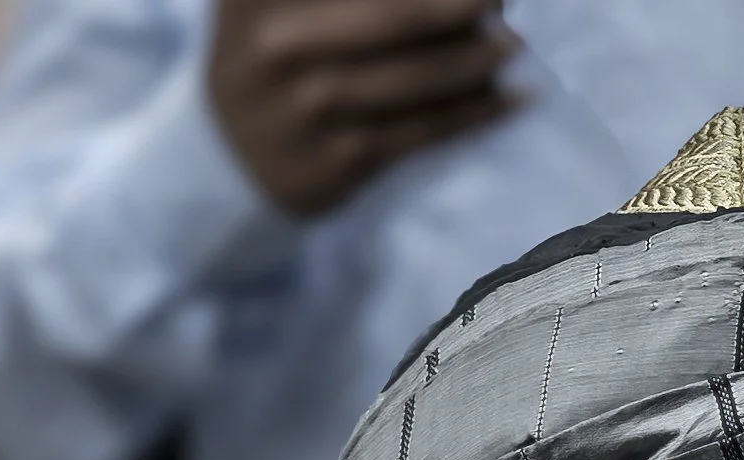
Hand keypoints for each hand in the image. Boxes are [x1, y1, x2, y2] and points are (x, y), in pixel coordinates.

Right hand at [208, 0, 516, 217]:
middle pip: (398, 14)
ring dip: (477, 59)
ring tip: (514, 41)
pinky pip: (421, 132)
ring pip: (416, 78)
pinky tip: (514, 95)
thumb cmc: (268, 48)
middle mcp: (279, 42)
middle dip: (461, 5)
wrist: (229, 155)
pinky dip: (474, 113)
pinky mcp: (340, 160)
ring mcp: (309, 107)